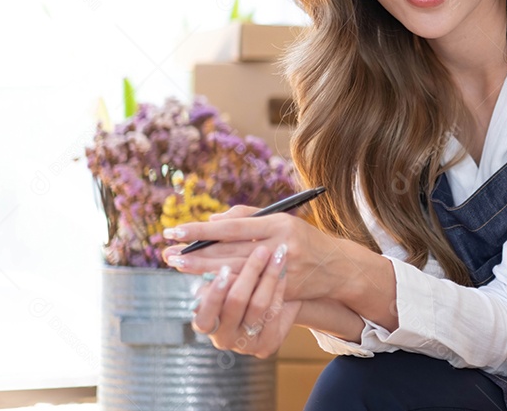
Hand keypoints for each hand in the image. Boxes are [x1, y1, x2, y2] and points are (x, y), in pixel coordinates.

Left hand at [162, 205, 341, 301]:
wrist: (338, 267)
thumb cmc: (304, 238)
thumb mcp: (282, 220)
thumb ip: (247, 217)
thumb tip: (212, 221)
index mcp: (279, 223)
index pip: (232, 227)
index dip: (202, 230)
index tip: (176, 231)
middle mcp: (280, 246)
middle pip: (229, 251)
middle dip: (196, 252)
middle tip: (168, 253)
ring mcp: (281, 270)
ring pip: (235, 270)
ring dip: (202, 269)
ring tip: (178, 265)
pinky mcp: (282, 290)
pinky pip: (248, 288)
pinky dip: (225, 284)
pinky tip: (205, 282)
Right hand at [190, 242, 301, 357]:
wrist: (275, 309)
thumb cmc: (242, 288)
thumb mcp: (225, 277)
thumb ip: (217, 259)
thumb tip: (212, 225)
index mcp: (204, 323)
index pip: (204, 311)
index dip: (214, 290)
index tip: (224, 268)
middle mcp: (222, 338)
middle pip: (235, 303)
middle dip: (249, 273)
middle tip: (261, 250)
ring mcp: (245, 344)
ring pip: (258, 305)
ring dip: (268, 276)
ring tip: (276, 254)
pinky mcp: (267, 345)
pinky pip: (276, 311)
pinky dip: (279, 287)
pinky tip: (284, 270)